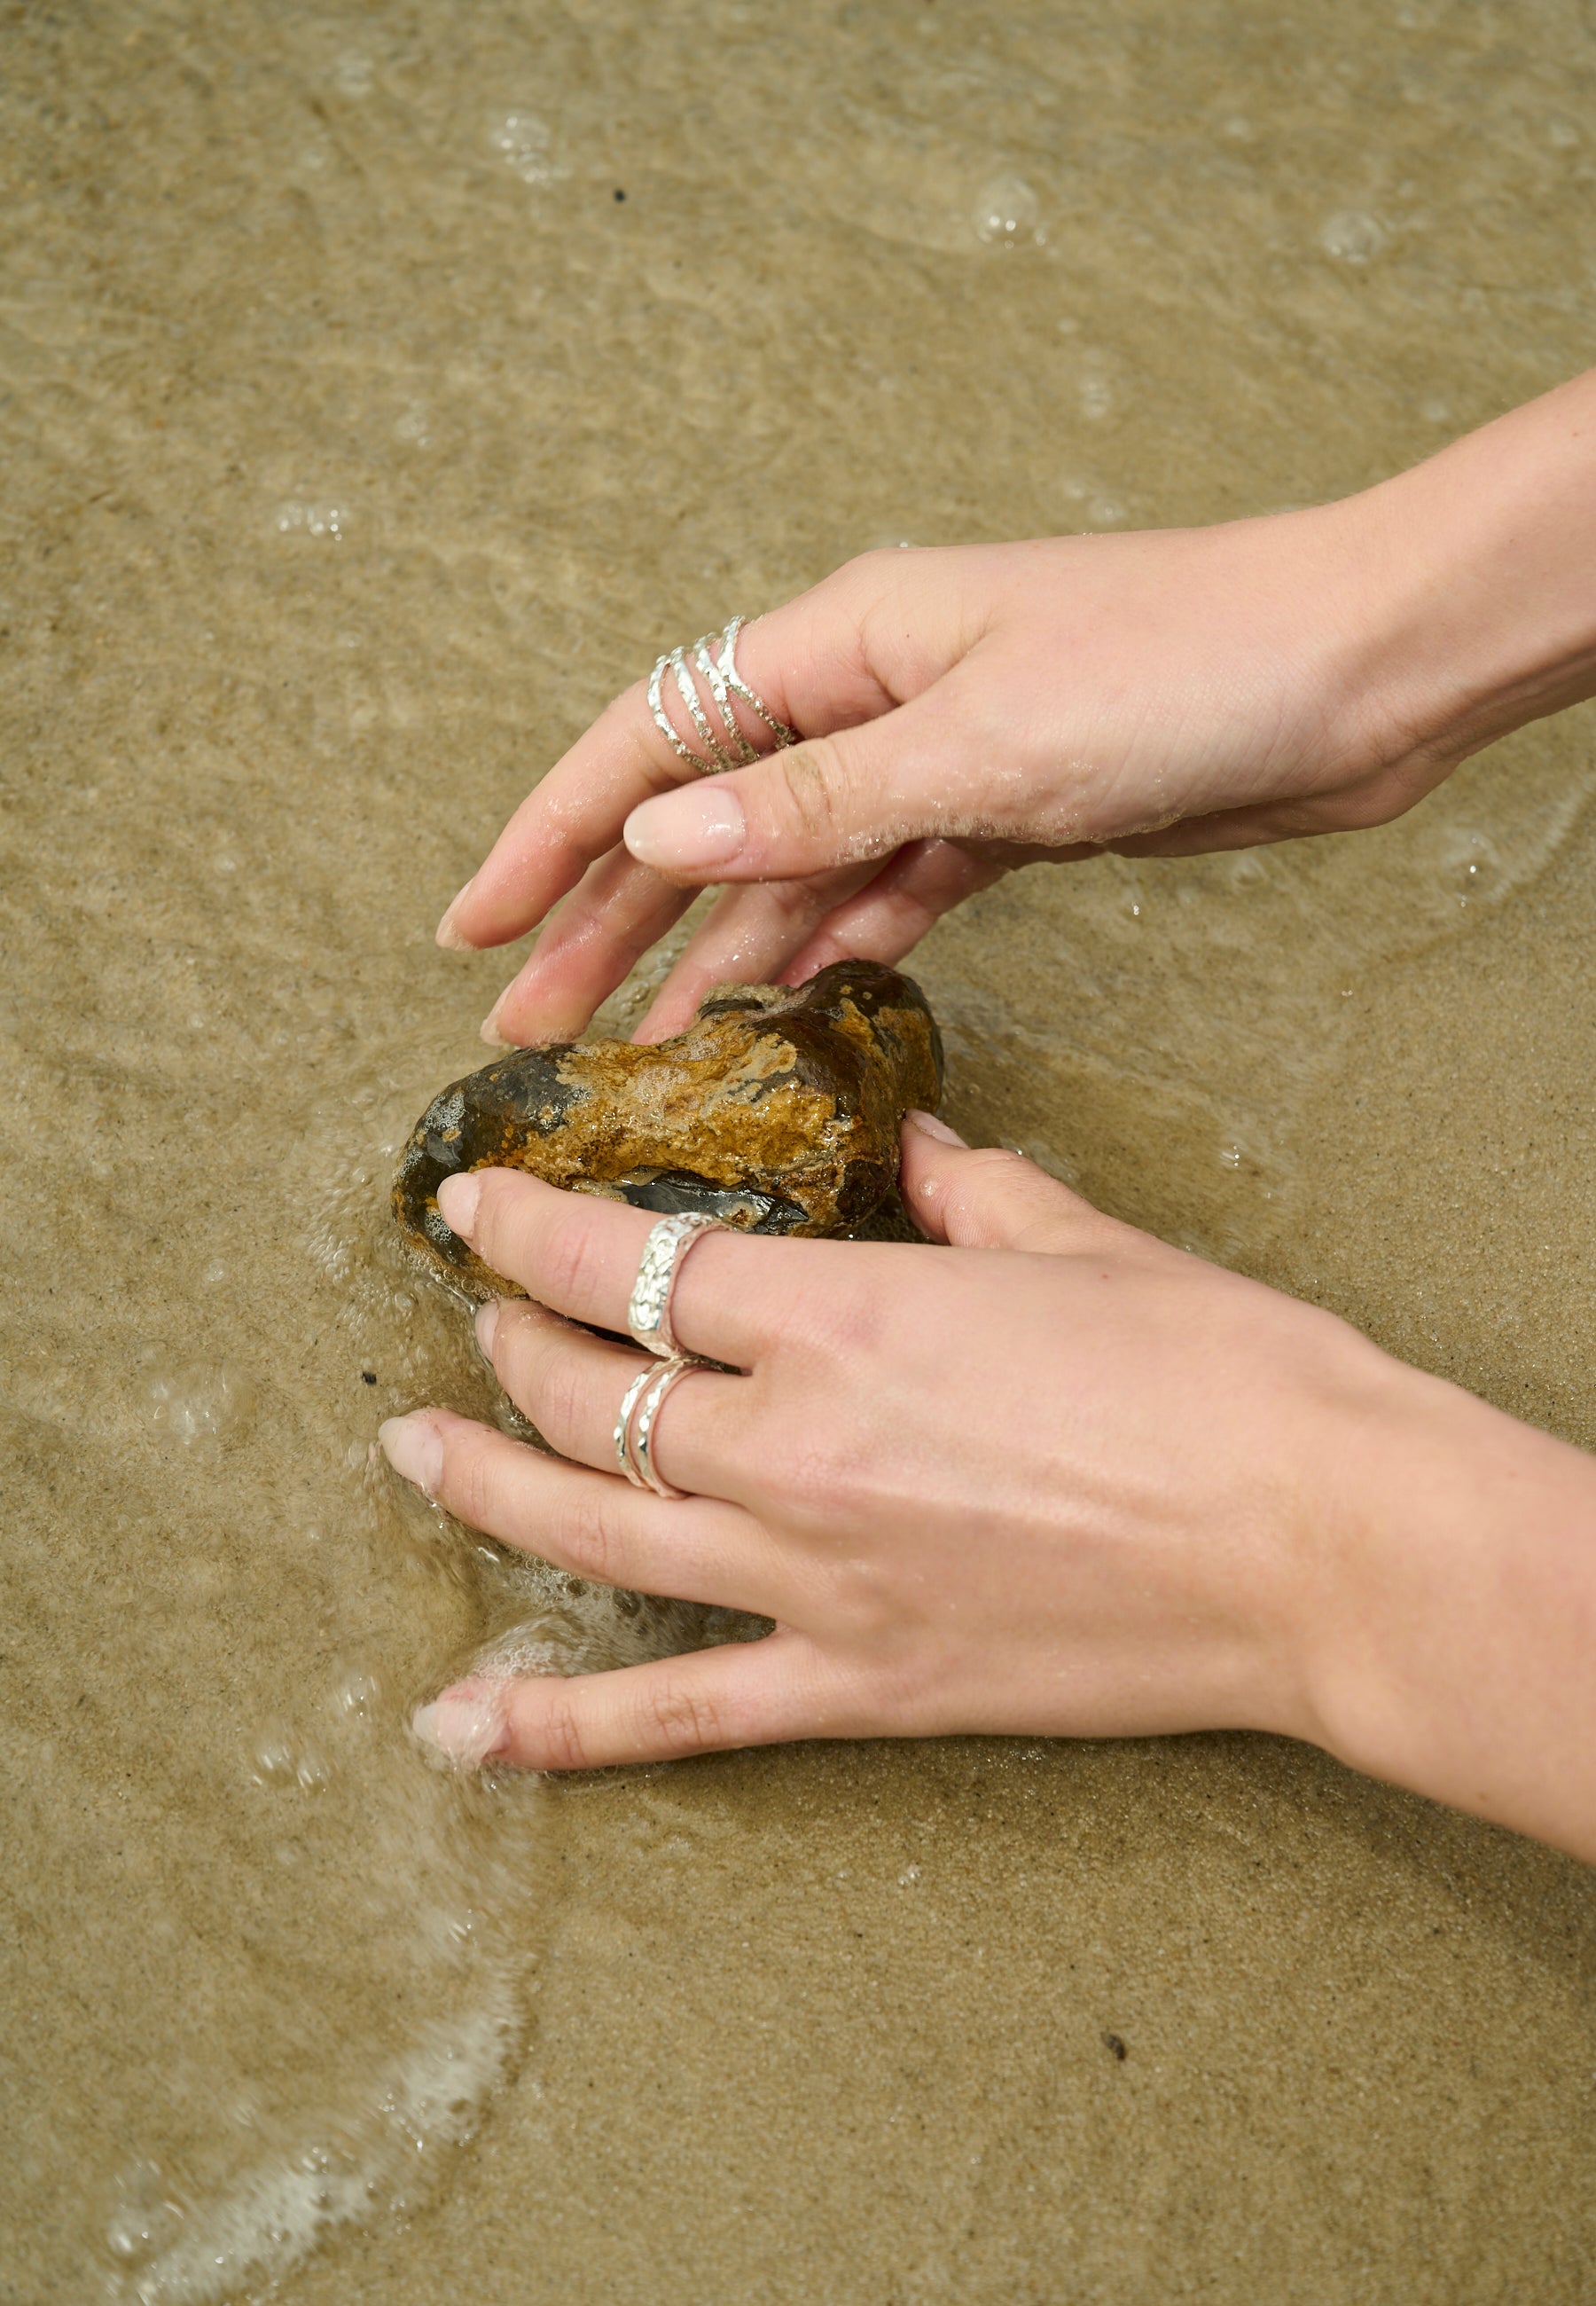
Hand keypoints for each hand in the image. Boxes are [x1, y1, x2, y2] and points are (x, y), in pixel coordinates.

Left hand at [378, 1115, 1398, 1772]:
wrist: (1323, 1544)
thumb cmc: (1222, 1375)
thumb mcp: (1079, 1238)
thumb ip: (963, 1190)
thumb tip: (910, 1150)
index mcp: (841, 1318)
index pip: (631, 1265)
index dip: (532, 1229)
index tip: (478, 1205)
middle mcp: (793, 1449)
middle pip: (594, 1393)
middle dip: (512, 1342)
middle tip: (479, 1317)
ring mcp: (814, 1579)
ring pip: (596, 1531)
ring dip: (487, 1484)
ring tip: (416, 1451)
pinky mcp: (862, 1687)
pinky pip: (680, 1714)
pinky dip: (560, 1726)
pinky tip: (460, 1729)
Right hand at [439, 497, 1462, 1046]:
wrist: (1355, 679)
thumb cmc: (1181, 668)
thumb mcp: (980, 741)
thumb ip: (816, 800)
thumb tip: (658, 830)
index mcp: (843, 642)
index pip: (651, 737)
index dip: (550, 833)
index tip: (473, 926)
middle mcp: (872, 696)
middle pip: (703, 817)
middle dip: (610, 922)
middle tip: (532, 1028)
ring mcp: (934, 761)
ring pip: (787, 873)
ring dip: (712, 959)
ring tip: (637, 1055)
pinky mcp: (1001, 820)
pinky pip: (881, 897)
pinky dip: (828, 956)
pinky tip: (777, 1018)